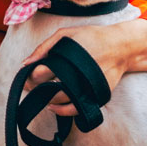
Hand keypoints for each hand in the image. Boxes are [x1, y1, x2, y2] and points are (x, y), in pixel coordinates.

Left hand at [22, 19, 146, 116]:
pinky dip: (63, 111)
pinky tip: (54, 107)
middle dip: (37, 89)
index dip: (31, 76)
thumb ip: (45, 47)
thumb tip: (26, 63)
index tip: (27, 76)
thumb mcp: (66, 34)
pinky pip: (77, 109)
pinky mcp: (96, 95)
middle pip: (50, 90)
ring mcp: (87, 87)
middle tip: (31, 87)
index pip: (42, 73)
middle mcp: (77, 75)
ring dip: (47, 100)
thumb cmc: (91, 37)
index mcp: (67, 58)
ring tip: (42, 95)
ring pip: (62, 101)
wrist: (121, 46)